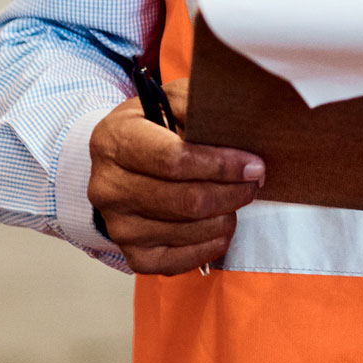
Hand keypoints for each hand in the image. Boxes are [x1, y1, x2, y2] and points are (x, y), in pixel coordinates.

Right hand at [88, 79, 264, 274]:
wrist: (121, 160)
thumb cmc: (156, 126)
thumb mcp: (173, 99)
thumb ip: (202, 106)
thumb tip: (241, 127)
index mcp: (115, 140)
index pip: (174, 160)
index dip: (221, 165)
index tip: (254, 165)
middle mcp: (108, 187)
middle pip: (185, 201)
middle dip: (232, 193)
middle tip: (255, 182)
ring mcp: (117, 224)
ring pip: (187, 231)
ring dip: (225, 217)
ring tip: (238, 198)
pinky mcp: (131, 253)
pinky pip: (177, 262)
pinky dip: (209, 246)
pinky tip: (222, 225)